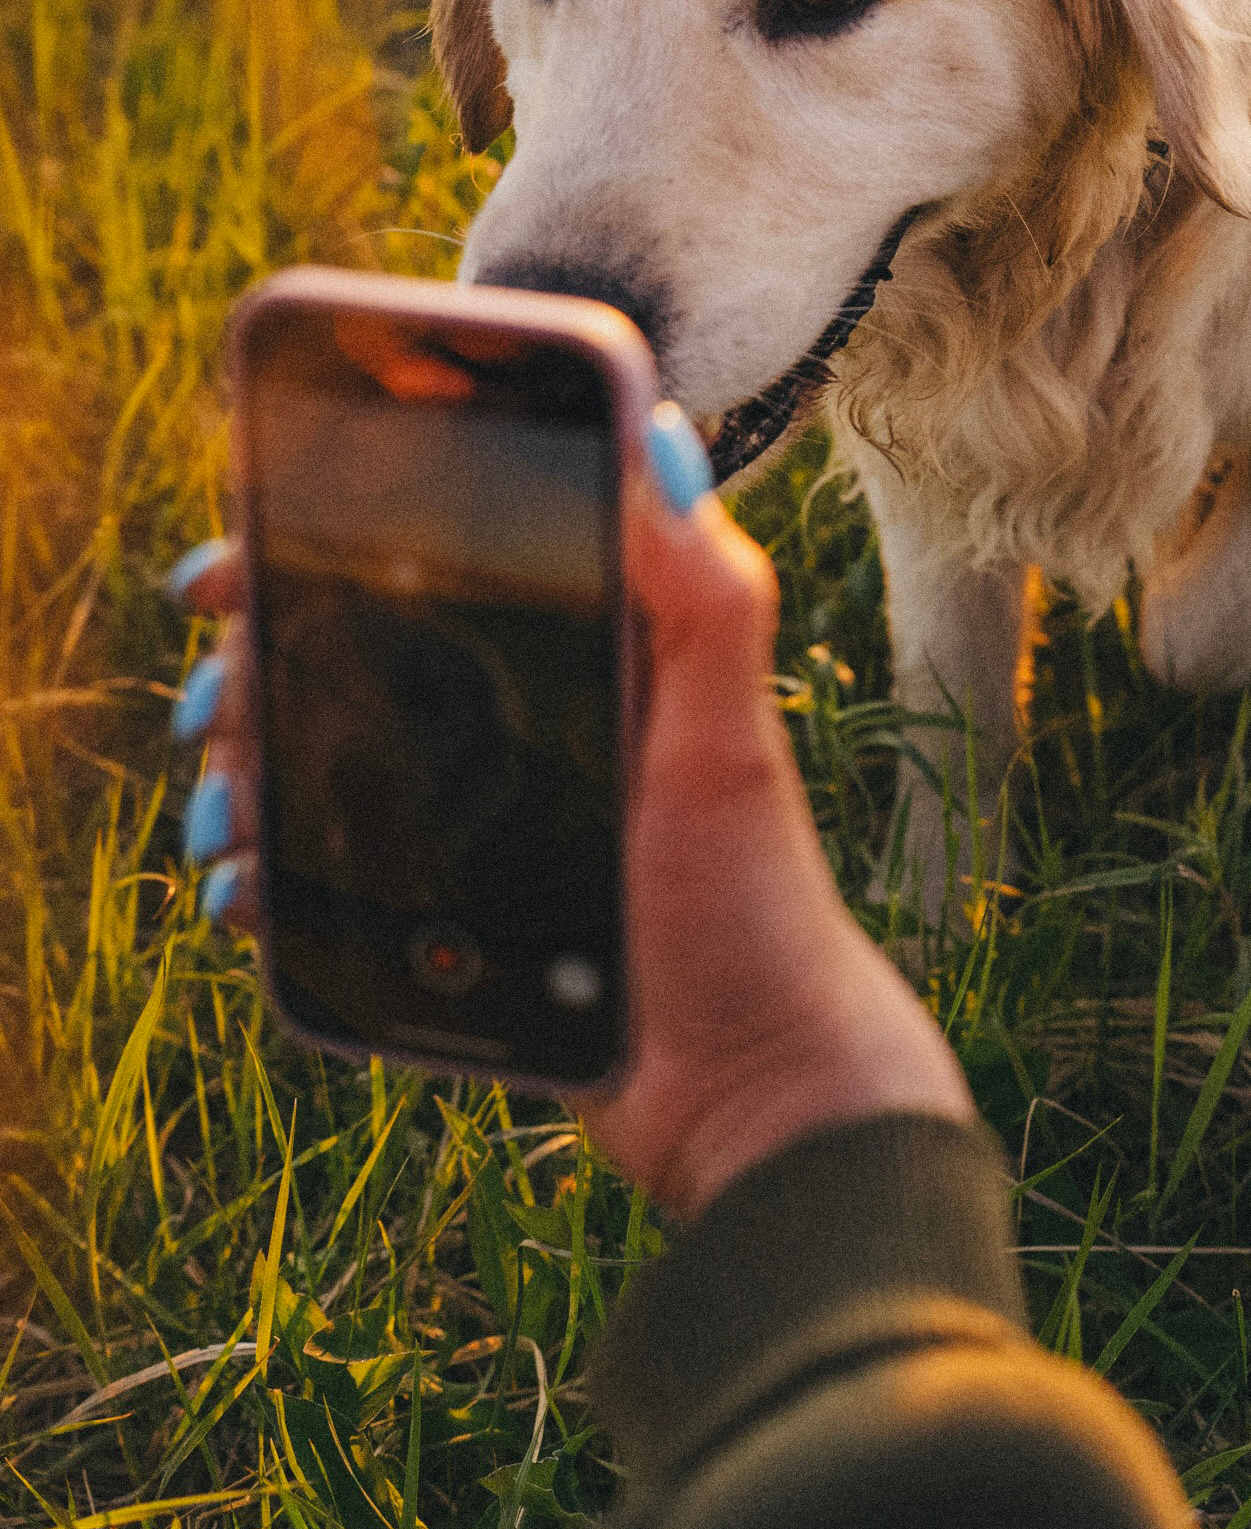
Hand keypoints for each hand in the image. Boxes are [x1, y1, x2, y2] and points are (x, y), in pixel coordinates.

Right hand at [164, 409, 969, 1222]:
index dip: (323, 541)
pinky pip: (327, 869)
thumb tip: (657, 436)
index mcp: (585, 649)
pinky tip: (239, 886)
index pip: (433, 556)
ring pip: (321, 760)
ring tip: (225, 807)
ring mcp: (479, 817)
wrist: (750, 1091)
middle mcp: (524, 719)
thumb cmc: (755, 908)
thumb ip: (706, 596)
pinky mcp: (447, 912)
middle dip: (257, 666)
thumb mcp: (730, 739)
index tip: (236, 561)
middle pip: (349, 656)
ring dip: (246, 767)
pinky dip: (267, 866)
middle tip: (216, 707)